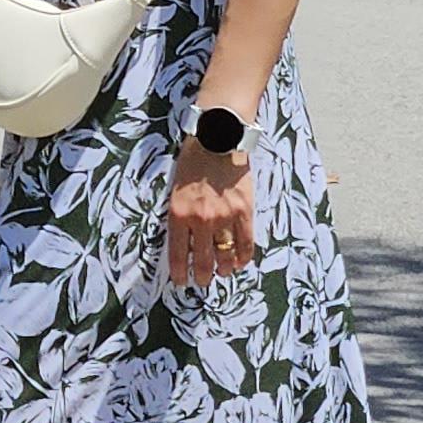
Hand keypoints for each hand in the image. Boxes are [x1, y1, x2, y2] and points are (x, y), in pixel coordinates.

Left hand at [167, 140, 255, 287]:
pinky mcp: (244, 212)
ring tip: (222, 273)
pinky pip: (246, 244)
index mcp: (179, 214)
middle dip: (201, 276)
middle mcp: (201, 220)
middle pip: (202, 260)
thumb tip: (184, 241)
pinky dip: (243, 257)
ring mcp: (224, 217)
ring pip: (225, 256)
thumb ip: (180, 215)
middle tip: (202, 281)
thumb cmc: (192, 162)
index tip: (181, 282)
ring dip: (223, 269)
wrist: (216, 140)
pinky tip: (239, 262)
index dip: (179, 273)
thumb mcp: (176, 190)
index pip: (178, 254)